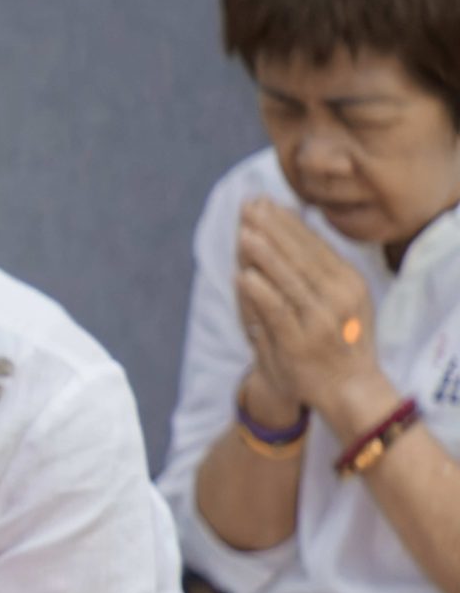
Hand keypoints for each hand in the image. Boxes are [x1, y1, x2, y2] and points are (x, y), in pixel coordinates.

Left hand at [236, 199, 385, 425]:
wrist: (348, 390)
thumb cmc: (336, 342)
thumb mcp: (334, 301)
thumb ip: (311, 271)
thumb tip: (282, 232)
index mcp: (347, 282)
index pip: (313, 245)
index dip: (287, 223)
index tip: (263, 202)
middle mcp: (338, 296)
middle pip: (301, 256)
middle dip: (273, 229)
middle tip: (249, 205)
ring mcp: (319, 320)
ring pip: (288, 280)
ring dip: (265, 255)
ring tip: (244, 232)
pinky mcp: (298, 342)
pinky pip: (277, 312)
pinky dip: (259, 293)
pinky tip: (242, 276)